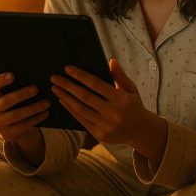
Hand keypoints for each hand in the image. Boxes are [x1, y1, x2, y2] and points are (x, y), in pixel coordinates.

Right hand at [0, 73, 49, 163]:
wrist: (15, 128)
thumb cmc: (17, 105)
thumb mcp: (14, 96)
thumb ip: (19, 87)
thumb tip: (35, 76)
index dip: (0, 80)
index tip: (13, 75)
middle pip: (6, 101)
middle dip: (22, 94)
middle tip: (36, 89)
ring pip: (15, 115)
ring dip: (32, 108)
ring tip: (46, 102)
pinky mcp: (6, 134)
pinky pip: (22, 126)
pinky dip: (36, 119)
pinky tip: (45, 113)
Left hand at [51, 59, 166, 163]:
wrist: (140, 131)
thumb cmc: (134, 105)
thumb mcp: (131, 89)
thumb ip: (120, 75)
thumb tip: (111, 61)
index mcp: (121, 99)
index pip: (96, 84)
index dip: (80, 76)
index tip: (67, 69)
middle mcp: (113, 113)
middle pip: (85, 97)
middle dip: (67, 86)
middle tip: (54, 78)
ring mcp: (105, 126)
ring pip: (80, 109)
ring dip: (65, 98)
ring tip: (55, 88)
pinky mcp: (99, 135)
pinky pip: (81, 120)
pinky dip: (71, 110)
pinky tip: (63, 101)